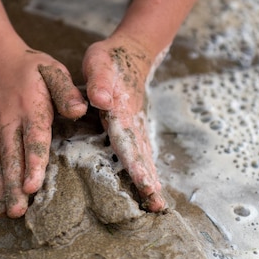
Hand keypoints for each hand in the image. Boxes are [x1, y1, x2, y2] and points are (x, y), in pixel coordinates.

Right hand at [0, 38, 86, 217]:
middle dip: (13, 187)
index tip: (32, 186)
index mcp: (31, 108)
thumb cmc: (31, 69)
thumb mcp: (53, 71)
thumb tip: (80, 109)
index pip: (33, 139)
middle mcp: (9, 122)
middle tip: (17, 212)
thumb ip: (66, 92)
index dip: (33, 164)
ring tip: (4, 212)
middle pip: (11, 158)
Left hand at [82, 36, 165, 211]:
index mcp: (121, 110)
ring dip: (152, 181)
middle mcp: (132, 122)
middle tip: (158, 206)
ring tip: (158, 205)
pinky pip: (143, 153)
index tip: (145, 183)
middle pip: (143, 156)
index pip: (128, 141)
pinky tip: (150, 188)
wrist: (132, 52)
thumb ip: (99, 80)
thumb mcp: (99, 62)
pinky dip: (148, 172)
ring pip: (146, 157)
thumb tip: (100, 100)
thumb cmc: (110, 59)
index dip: (136, 163)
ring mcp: (138, 126)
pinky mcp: (136, 128)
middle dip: (150, 181)